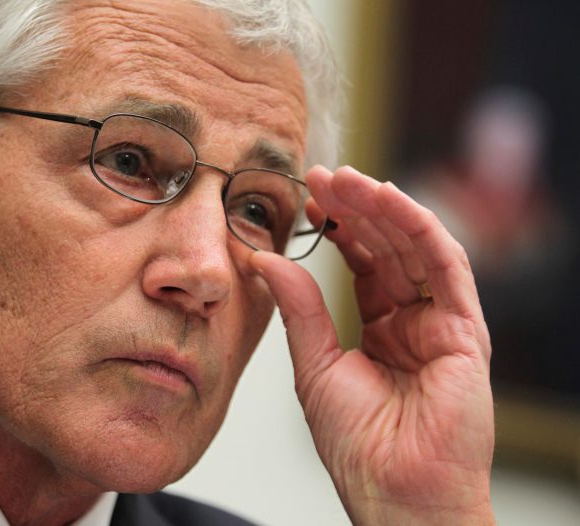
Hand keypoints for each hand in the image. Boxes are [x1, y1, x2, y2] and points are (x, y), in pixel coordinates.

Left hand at [249, 166, 494, 524]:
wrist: (394, 491)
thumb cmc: (357, 444)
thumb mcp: (314, 364)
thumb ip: (299, 308)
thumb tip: (263, 259)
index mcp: (379, 328)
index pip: (360, 263)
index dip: (336, 227)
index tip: (307, 196)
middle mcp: (412, 319)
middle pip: (386, 248)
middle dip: (356, 208)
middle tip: (323, 174)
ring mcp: (440, 322)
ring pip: (415, 248)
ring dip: (383, 208)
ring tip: (348, 179)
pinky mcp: (464, 330)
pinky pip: (445, 267)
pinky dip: (419, 229)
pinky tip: (388, 200)